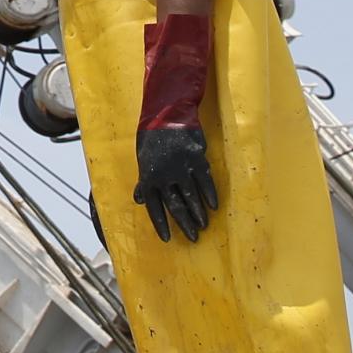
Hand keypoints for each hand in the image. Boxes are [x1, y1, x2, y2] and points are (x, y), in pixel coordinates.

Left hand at [130, 127, 217, 241]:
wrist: (165, 113)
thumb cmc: (151, 138)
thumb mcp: (142, 159)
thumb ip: (143, 181)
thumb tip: (140, 200)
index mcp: (148, 176)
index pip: (154, 207)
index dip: (161, 224)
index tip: (168, 239)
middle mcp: (163, 175)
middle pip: (175, 205)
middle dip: (184, 224)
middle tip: (193, 238)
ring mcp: (180, 167)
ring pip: (191, 196)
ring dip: (198, 213)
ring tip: (203, 226)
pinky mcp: (195, 159)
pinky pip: (204, 182)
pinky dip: (209, 195)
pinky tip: (213, 207)